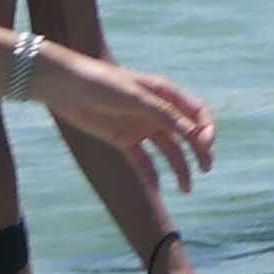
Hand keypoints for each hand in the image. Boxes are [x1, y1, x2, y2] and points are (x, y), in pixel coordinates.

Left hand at [37, 44, 216, 189]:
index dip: (206, 128)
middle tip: (207, 169)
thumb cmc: (103, 84)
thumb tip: (192, 133)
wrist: (66, 88)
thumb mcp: (134, 97)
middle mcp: (158, 111)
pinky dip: (152, 174)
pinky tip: (158, 189)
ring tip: (186, 189)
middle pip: (187, 133)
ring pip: (169, 150)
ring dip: (180, 167)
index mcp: (167, 94)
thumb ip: (162, 114)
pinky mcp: (124, 140)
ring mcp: (141, 127)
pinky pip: (142, 160)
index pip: (197, 113)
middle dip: (200, 151)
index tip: (205, 146)